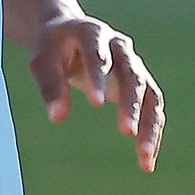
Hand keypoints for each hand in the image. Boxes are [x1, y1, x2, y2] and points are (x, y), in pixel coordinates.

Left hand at [29, 15, 164, 172]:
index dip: (98, 77)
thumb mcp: (42, 61)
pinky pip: (152, 108)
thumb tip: (58, 117)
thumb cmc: (53, 49)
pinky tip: (146, 162)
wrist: (69, 34)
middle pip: (132, 74)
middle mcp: (119, 46)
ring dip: (149, 124)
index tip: (96, 103)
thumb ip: (50, 86)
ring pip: (150, 94)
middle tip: (126, 132)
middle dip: (130, 104)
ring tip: (143, 156)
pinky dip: (151, 133)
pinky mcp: (140, 83)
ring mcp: (134, 65)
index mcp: (93, 33)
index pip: (98, 55)